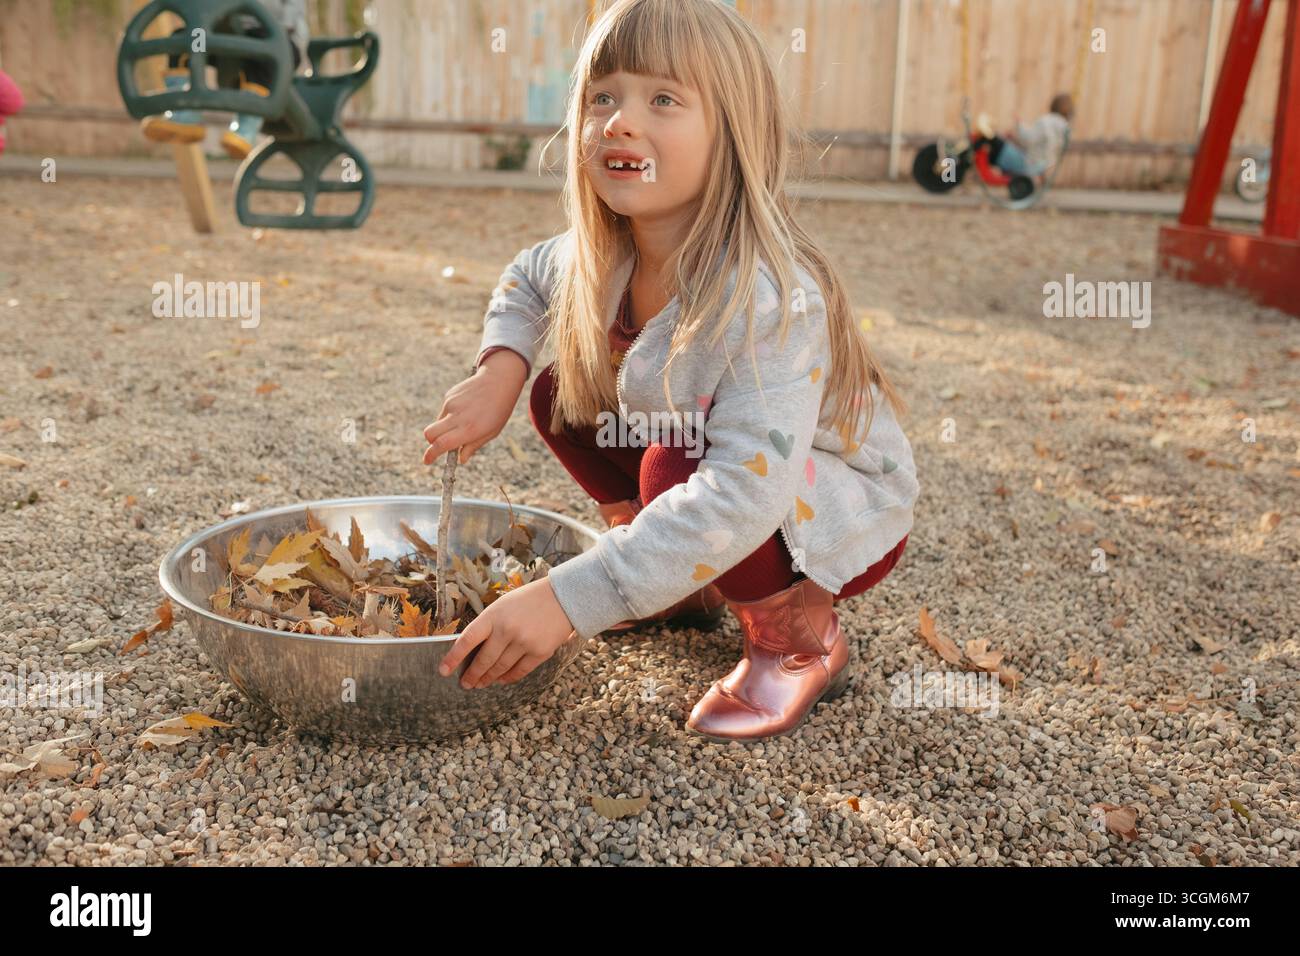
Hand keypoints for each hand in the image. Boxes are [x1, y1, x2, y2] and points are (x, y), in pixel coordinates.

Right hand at [423, 350, 527, 465]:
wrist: (499, 381)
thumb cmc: (498, 410)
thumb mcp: (491, 433)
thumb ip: (473, 446)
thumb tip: (461, 459)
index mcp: (469, 429)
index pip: (441, 444)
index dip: (431, 455)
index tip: (427, 461)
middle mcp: (457, 417)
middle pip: (430, 434)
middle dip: (431, 442)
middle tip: (440, 445)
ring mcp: (451, 404)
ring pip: (437, 422)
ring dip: (444, 428)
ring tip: (465, 421)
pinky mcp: (449, 395)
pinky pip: (444, 411)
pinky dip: (450, 415)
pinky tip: (466, 408)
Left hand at [437, 577, 576, 688]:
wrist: (562, 598)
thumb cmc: (528, 600)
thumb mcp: (502, 606)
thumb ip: (488, 625)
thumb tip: (474, 651)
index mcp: (493, 616)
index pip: (467, 640)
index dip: (453, 658)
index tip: (443, 671)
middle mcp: (507, 630)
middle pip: (483, 660)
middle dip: (472, 675)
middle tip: (465, 684)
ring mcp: (524, 643)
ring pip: (500, 669)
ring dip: (488, 679)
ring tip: (481, 683)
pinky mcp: (539, 652)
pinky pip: (519, 671)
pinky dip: (508, 678)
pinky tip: (501, 680)